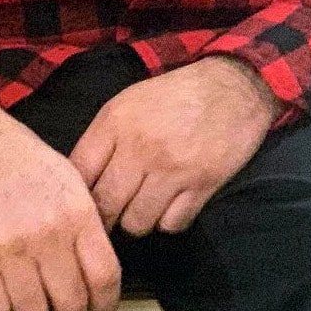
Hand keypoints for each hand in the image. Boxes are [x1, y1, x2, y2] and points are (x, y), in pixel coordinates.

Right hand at [0, 90, 121, 310]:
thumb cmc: (20, 159)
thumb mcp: (70, 179)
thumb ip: (87, 223)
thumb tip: (99, 270)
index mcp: (77, 213)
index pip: (104, 277)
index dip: (105, 305)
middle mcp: (46, 234)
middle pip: (71, 302)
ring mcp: (8, 248)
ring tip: (35, 305)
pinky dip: (3, 309)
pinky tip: (7, 295)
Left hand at [69, 57, 283, 237]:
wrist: (234, 87)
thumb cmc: (175, 95)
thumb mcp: (128, 102)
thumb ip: (103, 138)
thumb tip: (80, 179)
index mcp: (116, 122)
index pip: (80, 172)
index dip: (77, 194)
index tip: (81, 202)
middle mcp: (140, 147)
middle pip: (105, 205)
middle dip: (103, 218)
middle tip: (108, 219)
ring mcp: (172, 168)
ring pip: (137, 222)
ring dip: (136, 221)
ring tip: (140, 210)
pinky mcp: (202, 184)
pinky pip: (172, 224)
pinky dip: (168, 222)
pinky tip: (169, 207)